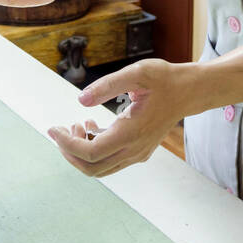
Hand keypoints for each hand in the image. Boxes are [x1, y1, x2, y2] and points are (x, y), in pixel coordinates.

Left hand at [47, 59, 191, 177]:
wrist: (189, 92)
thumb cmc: (164, 80)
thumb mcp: (137, 73)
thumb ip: (107, 85)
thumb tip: (80, 100)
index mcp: (131, 132)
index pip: (90, 152)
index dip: (67, 144)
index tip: (54, 129)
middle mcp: (134, 149)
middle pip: (91, 167)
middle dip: (69, 151)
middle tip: (62, 129)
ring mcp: (137, 153)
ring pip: (100, 169)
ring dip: (81, 152)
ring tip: (79, 124)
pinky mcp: (139, 152)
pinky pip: (110, 162)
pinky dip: (94, 151)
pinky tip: (92, 126)